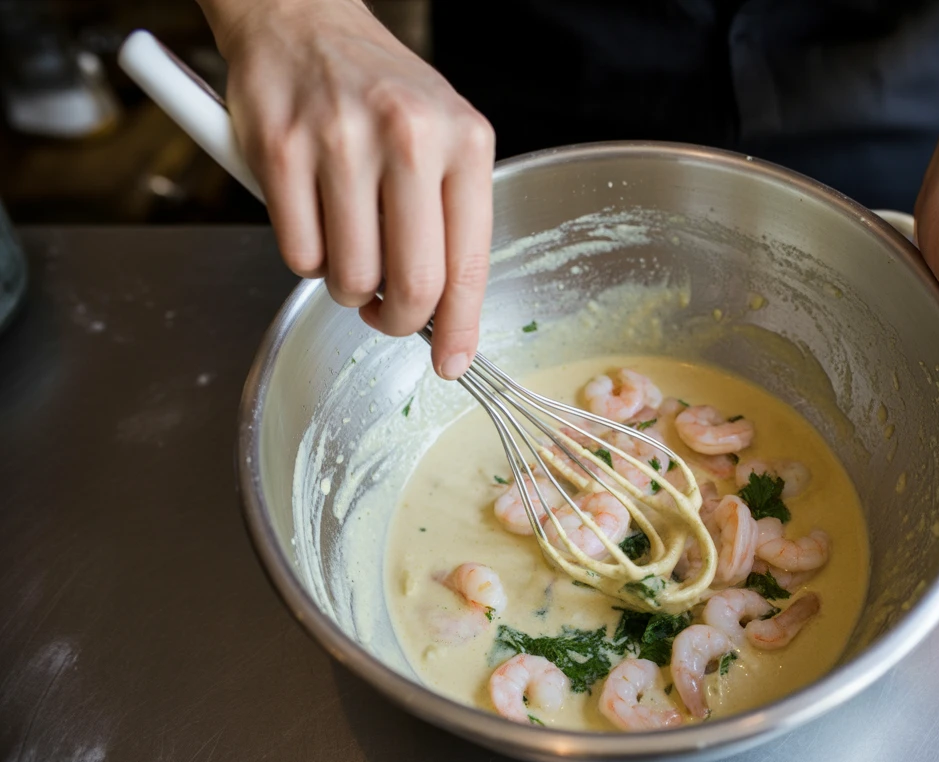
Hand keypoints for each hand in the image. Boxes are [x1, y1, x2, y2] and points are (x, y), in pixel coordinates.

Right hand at [211, 0, 494, 377]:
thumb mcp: (443, 137)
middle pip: (413, 283)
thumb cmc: (378, 89)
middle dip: (398, 320)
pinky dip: (306, 260)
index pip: (469, 262)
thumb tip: (445, 313)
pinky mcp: (280, 149)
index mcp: (464, 141)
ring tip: (349, 250)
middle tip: (386, 314)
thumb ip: (451, 218)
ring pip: (351, 276)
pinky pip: (298, 254)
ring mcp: (341, 142)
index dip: (460, 327)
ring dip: (348, 287)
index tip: (452, 362)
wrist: (302, 18)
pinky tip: (313, 221)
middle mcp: (409, 138)